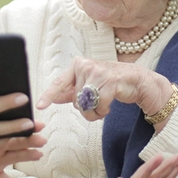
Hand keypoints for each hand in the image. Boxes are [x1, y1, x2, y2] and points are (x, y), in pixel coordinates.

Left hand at [36, 57, 172, 121]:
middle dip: (86, 108)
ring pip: (86, 105)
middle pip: (75, 100)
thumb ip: (71, 91)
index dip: (49, 95)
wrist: (137, 80)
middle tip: (97, 104)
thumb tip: (54, 97)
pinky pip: (99, 106)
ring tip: (104, 105)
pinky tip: (110, 105)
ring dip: (95, 112)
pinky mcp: (110, 81)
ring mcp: (98, 72)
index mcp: (78, 65)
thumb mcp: (89, 85)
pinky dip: (103, 111)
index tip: (40, 105)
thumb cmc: (112, 82)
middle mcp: (86, 66)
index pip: (60, 82)